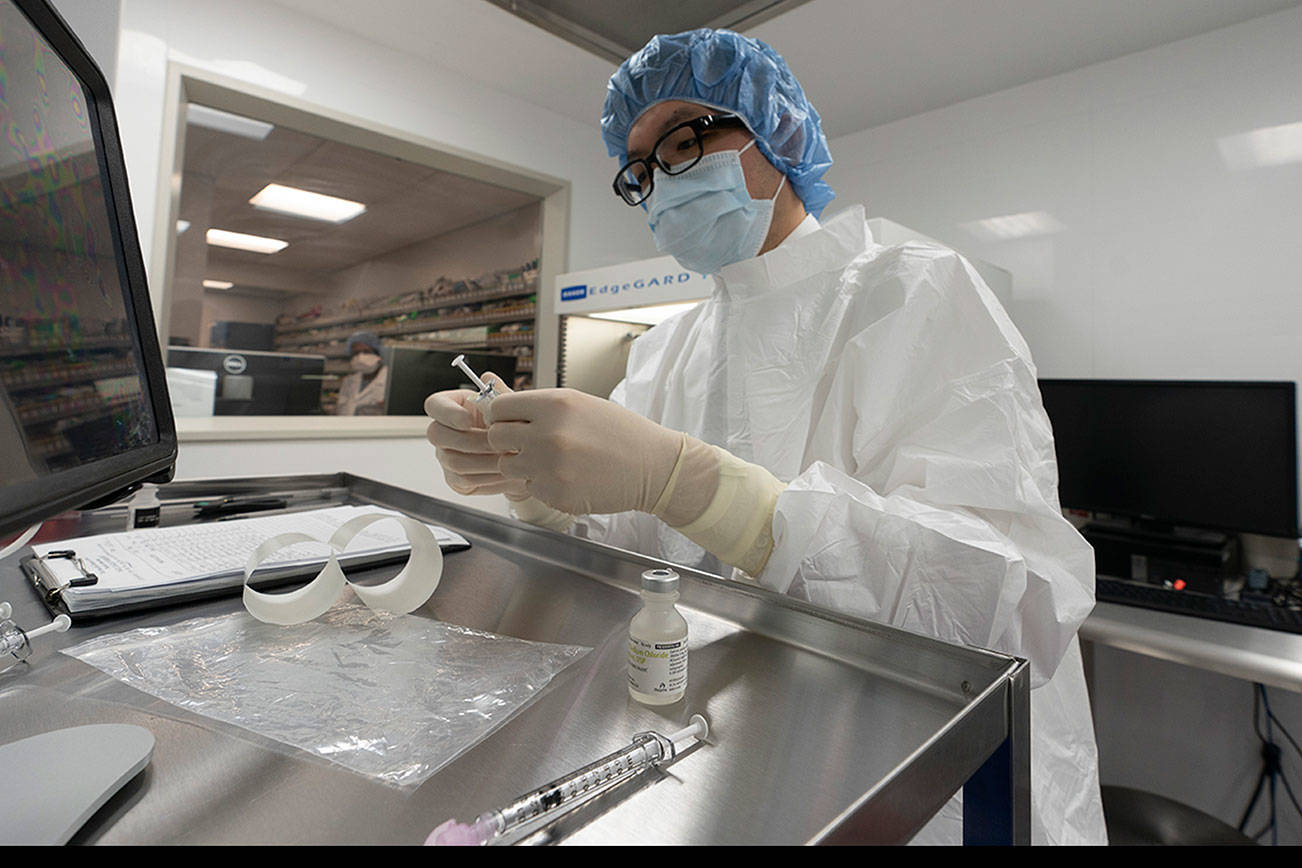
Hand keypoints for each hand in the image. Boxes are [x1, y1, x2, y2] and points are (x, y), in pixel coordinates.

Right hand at [424, 374, 528, 498]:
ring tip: (509, 456)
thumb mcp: (510, 409)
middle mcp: (444, 432)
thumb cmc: (511, 428)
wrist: (524, 458)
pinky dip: (489, 475)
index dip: (447, 413)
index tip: (468, 420)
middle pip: (436, 434)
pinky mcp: (456, 479)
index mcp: (453, 407)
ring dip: (484, 459)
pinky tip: (506, 470)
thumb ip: (500, 395)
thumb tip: (488, 377)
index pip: (434, 404)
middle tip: (497, 441)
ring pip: (453, 460)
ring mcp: (447, 456)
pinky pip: (466, 479)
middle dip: (470, 439)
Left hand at [486, 388, 682, 515]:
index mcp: (554, 405)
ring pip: (508, 466)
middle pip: (495, 437)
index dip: (502, 416)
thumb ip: (537, 405)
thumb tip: (492, 401)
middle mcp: (548, 435)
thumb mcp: (579, 404)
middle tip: (528, 442)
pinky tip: (568, 476)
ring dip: (523, 464)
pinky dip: (542, 483)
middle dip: (508, 440)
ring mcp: (550, 468)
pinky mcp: (556, 495)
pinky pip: (529, 487)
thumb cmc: (618, 432)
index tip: (512, 421)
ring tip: (552, 460)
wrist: (652, 466)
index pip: (498, 408)